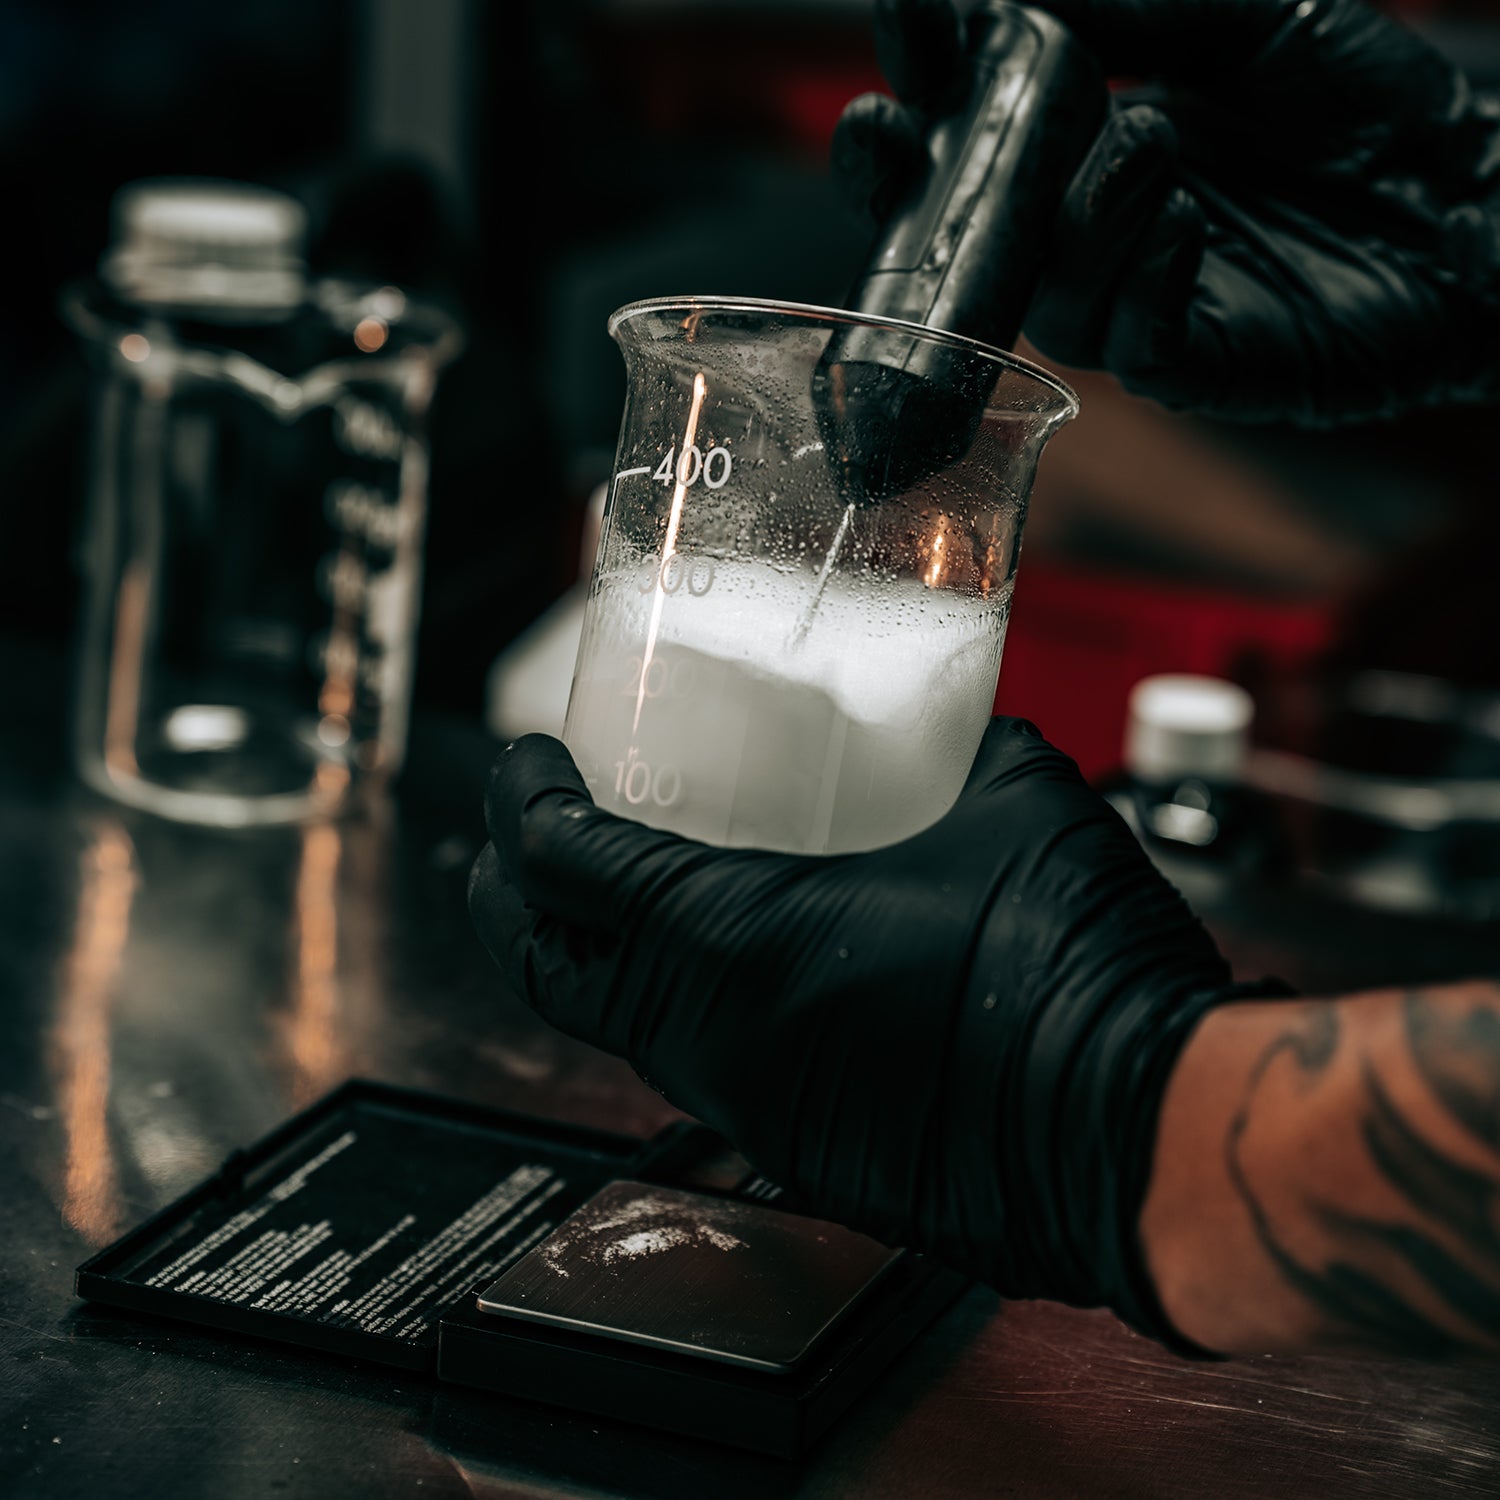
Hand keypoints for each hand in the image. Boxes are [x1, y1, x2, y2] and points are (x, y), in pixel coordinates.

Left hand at [468, 717, 1266, 1347]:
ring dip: (598, 949)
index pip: (563, 864)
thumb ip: (956, 747)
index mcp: (737, 943)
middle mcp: (718, 1038)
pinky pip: (697, 1065)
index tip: (529, 760)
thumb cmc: (1075, 982)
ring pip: (618, 1023)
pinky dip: (677, 1002)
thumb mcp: (1012, 803)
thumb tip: (948, 731)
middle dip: (510, 890)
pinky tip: (737, 959)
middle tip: (525, 832)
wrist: (1142, 1136)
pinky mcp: (800, 1149)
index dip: (523, 800)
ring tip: (625, 884)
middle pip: (544, 966)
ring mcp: (751, 1107)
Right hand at [832, 0, 1499, 424]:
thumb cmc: (1368, 105)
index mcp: (1086, 149)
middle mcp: (1093, 237)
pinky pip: (1133, 344)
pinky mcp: (1194, 367)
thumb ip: (1142, 8)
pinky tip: (1185, 219)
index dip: (923, 88)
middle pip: (963, 244)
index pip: (970, 138)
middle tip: (889, 128)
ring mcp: (1137, 306)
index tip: (902, 26)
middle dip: (910, 190)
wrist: (1471, 197)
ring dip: (1074, 222)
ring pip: (1046, 298)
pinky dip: (1145, 278)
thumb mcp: (1252, 20)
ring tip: (1144, 145)